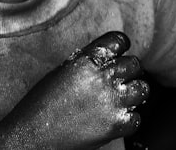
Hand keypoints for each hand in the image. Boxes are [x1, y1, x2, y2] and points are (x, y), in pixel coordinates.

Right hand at [0, 31, 148, 149]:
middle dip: (129, 71)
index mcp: (88, 59)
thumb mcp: (63, 71)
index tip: (121, 52)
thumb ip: (87, 62)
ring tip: (124, 98)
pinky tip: (119, 117)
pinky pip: (137, 118)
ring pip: (142, 89)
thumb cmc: (42, 102)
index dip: (122, 46)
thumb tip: (105, 59)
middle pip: (134, 64)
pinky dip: (131, 119)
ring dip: (135, 92)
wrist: (34, 134)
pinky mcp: (114, 125)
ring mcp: (111, 101)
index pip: (119, 41)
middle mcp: (102, 77)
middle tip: (122, 79)